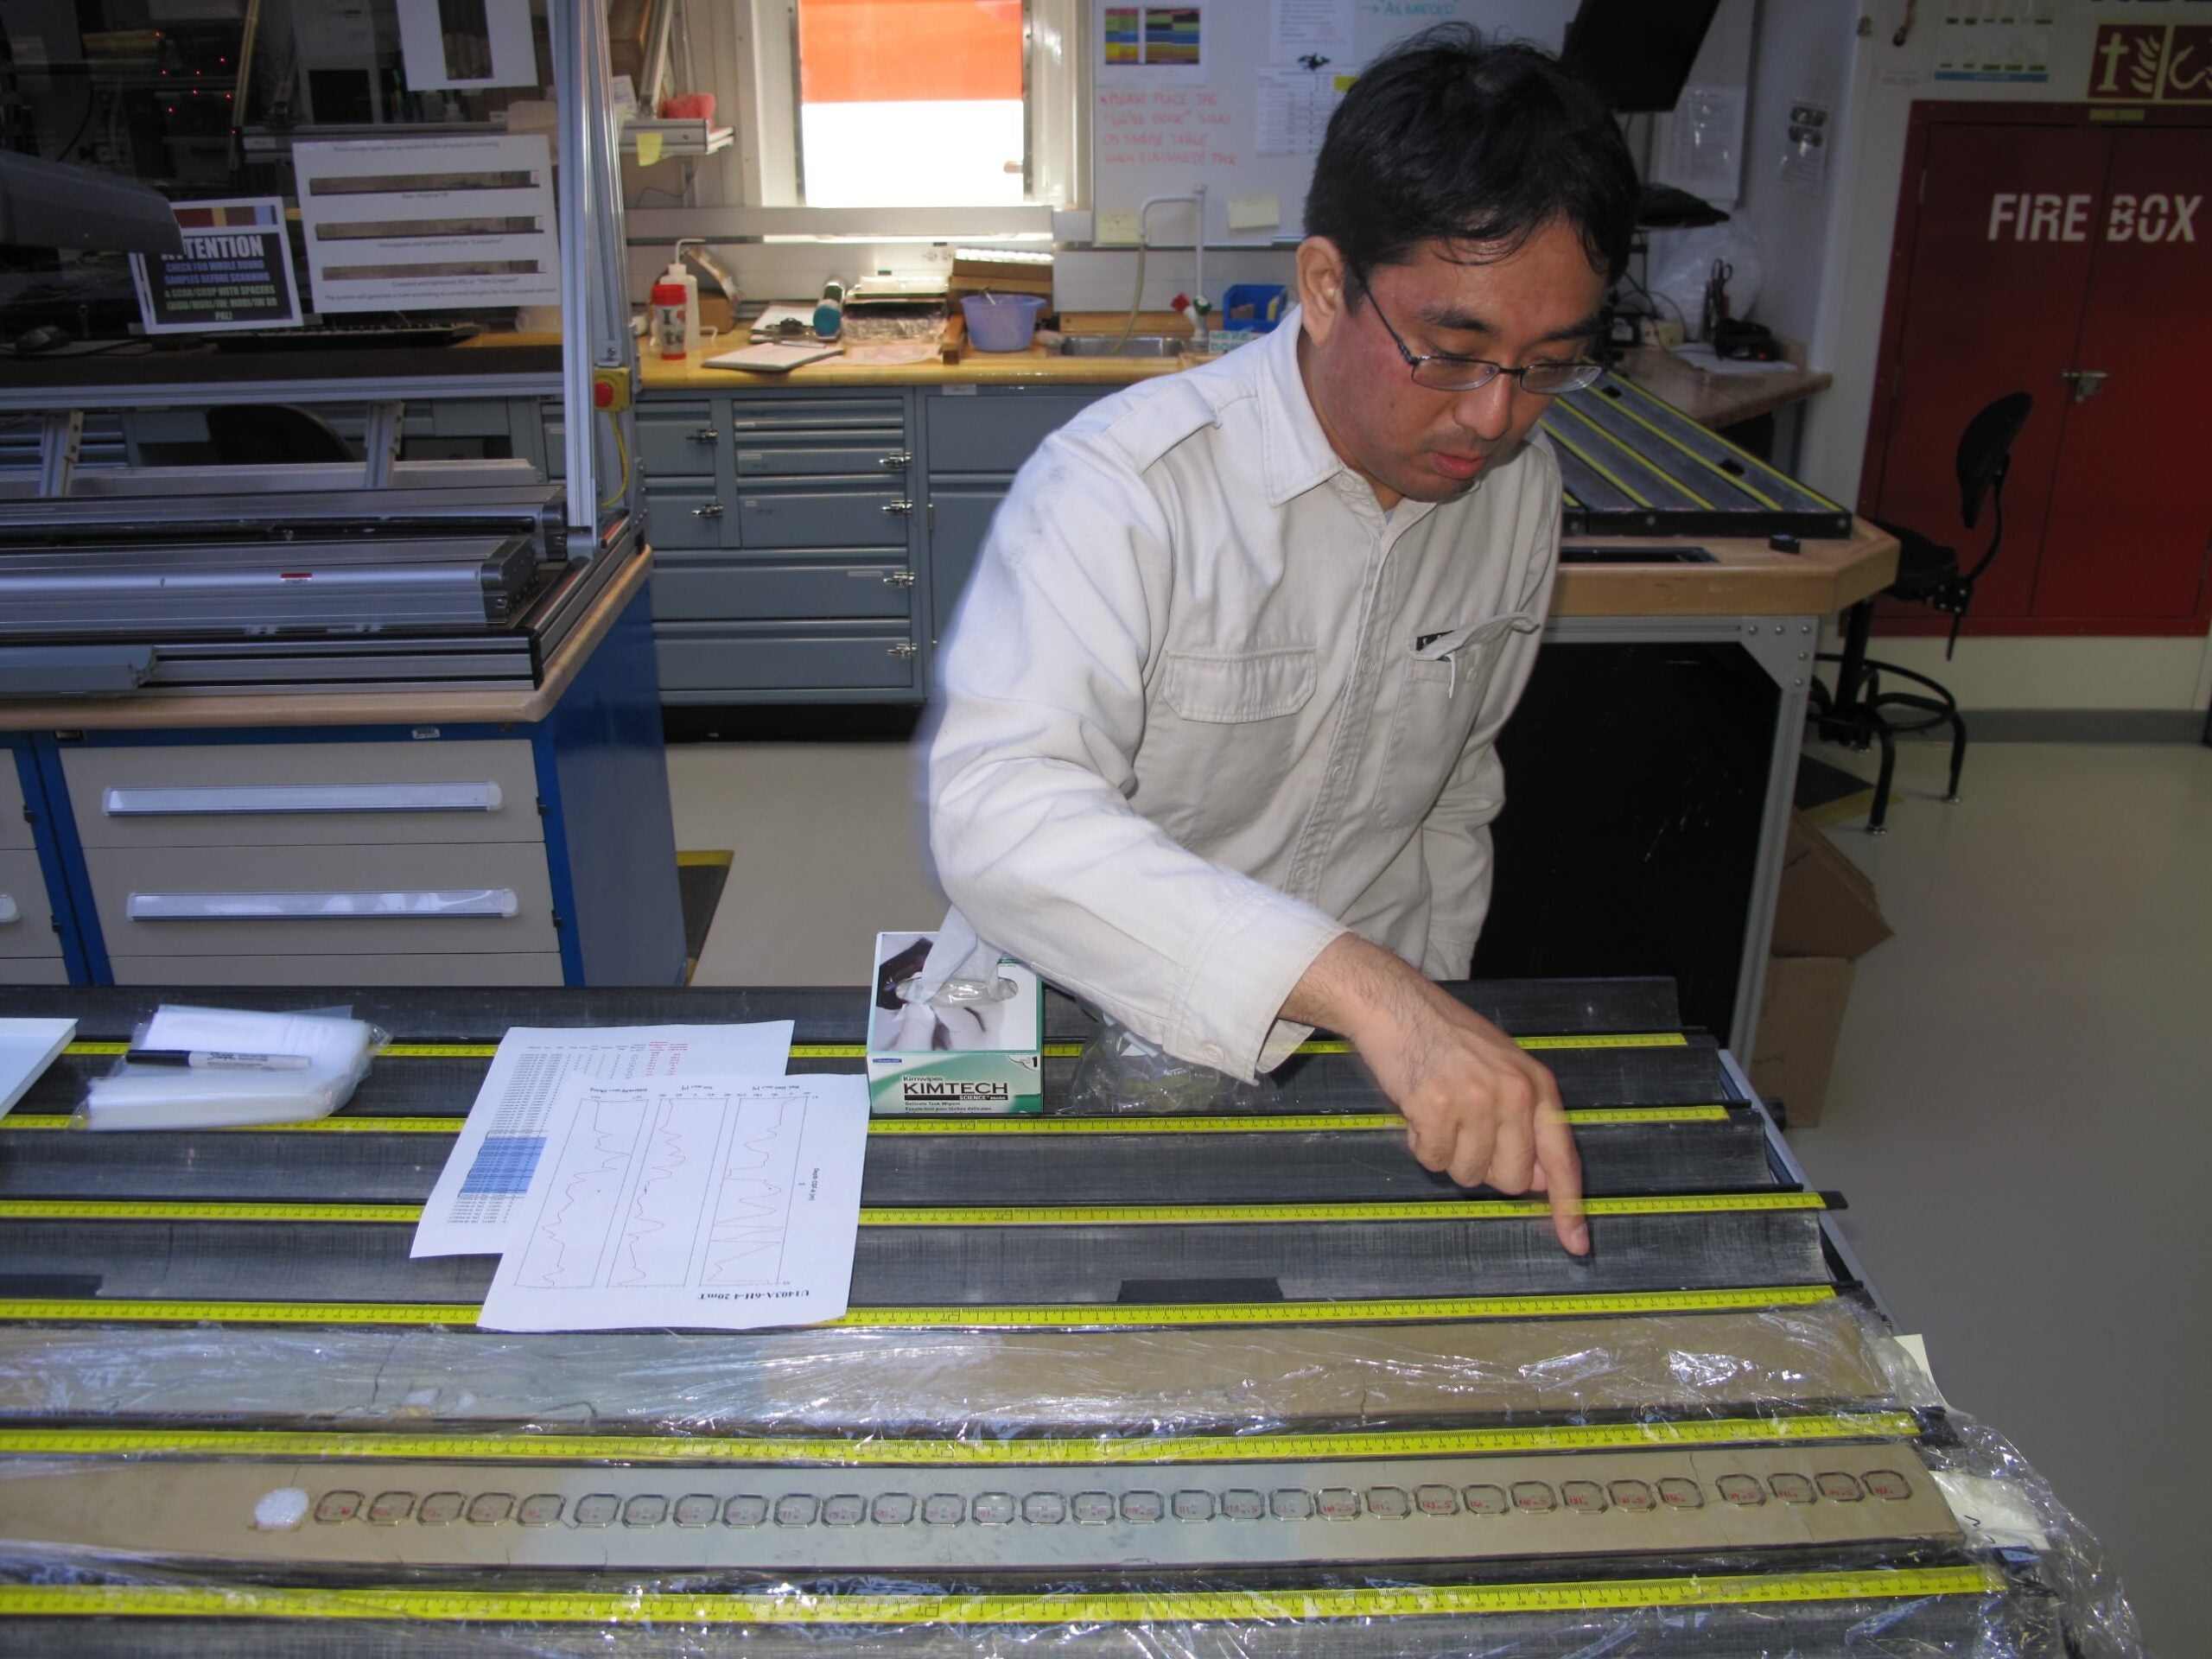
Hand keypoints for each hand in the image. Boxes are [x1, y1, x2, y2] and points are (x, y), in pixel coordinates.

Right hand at [1283, 935, 1587, 1254]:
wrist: (1396, 1005)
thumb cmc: (1446, 1039)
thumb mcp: (1502, 1070)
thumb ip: (1524, 1122)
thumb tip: (1535, 1180)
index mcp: (1537, 1086)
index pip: (1562, 1157)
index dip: (1569, 1206)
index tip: (1576, 1244)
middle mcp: (1514, 1094)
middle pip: (1511, 1179)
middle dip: (1483, 1166)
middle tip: (1462, 1129)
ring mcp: (1476, 1100)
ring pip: (1468, 1173)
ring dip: (1447, 1152)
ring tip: (1437, 1110)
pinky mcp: (1436, 1107)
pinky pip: (1431, 1158)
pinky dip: (1419, 1142)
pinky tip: (1417, 1107)